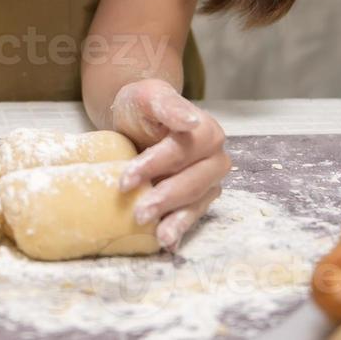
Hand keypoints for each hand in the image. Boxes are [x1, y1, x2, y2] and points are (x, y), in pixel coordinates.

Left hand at [110, 78, 229, 251]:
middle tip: (138, 213)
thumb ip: (169, 106)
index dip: (155, 165)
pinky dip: (180, 229)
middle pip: (192, 181)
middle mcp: (215, 158)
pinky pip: (192, 215)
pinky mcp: (199, 199)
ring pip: (196, 203)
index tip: (126, 179)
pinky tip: (168, 243)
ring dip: (177, 220)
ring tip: (158, 236)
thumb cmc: (142, 106)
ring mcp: (209, 181)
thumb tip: (192, 120)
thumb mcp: (149, 97)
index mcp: (207, 131)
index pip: (182, 151)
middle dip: (165, 197)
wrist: (136, 119)